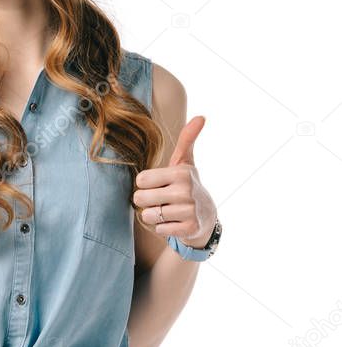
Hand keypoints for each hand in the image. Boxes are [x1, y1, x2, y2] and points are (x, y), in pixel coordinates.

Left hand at [132, 115, 216, 248]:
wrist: (206, 216)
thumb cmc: (187, 185)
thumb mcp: (185, 162)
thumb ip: (186, 140)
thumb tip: (201, 117)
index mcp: (180, 172)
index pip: (140, 180)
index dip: (145, 185)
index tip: (158, 185)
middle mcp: (186, 190)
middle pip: (140, 198)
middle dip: (146, 202)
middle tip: (160, 200)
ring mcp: (189, 210)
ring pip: (148, 215)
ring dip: (154, 216)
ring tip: (167, 211)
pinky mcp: (189, 228)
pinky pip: (159, 229)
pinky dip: (163, 228)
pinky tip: (174, 222)